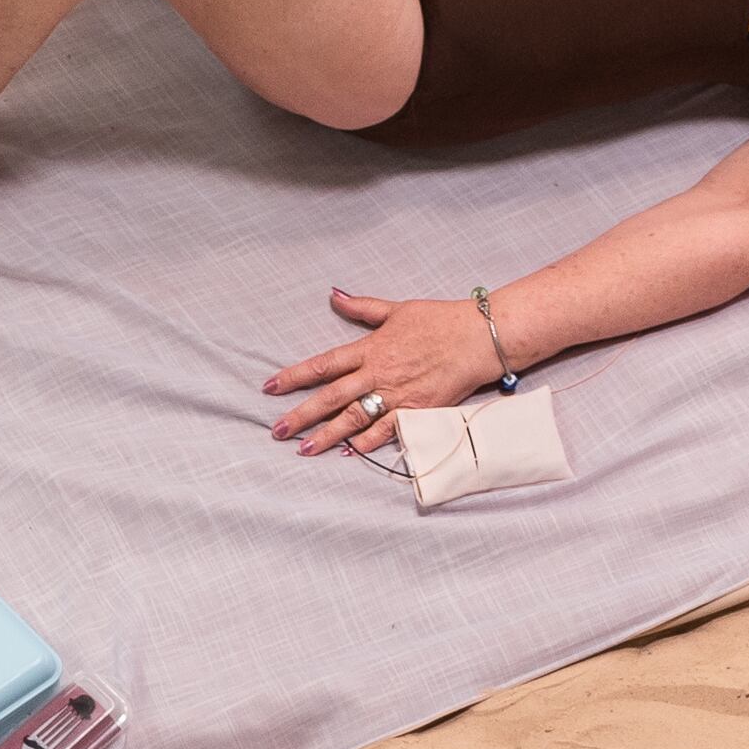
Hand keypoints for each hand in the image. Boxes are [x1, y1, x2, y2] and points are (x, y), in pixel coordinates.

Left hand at [264, 289, 504, 455]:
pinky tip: (350, 453)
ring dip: (327, 436)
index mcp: (370, 348)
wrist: (478, 338)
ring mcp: (397, 395)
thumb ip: (363, 308)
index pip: (324, 364)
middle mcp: (378, 374)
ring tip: (304, 449)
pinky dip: (368, 443)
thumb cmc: (440, 321)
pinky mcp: (417, 411)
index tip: (270, 387)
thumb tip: (334, 295)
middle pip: (331, 397)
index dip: (294, 376)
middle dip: (301, 415)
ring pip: (354, 419)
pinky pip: (387, 431)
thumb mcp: (397, 309)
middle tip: (277, 431)